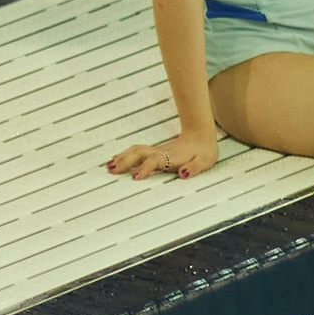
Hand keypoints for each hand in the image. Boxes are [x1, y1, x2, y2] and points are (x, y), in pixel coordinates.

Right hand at [106, 127, 221, 181]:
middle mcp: (160, 152)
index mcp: (171, 156)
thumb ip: (194, 168)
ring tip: (109, 166)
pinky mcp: (155, 151)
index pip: (154, 162)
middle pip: (138, 153)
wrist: (201, 136)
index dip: (145, 169)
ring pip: (135, 151)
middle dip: (124, 161)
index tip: (134, 177)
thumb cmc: (203, 152)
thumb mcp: (204, 161)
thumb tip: (183, 174)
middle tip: (111, 170)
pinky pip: (136, 152)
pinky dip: (125, 155)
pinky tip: (117, 160)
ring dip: (122, 157)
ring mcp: (156, 151)